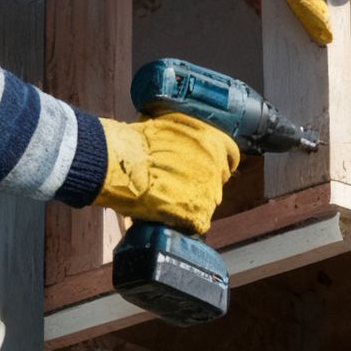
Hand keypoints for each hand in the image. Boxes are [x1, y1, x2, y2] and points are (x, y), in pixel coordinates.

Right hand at [90, 112, 241, 236]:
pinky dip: (183, 222)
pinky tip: (167, 216)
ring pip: (208, 203)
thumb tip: (185, 147)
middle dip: (203, 184)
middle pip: (218, 181)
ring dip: (192, 203)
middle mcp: (216, 165)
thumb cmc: (137, 142)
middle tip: (180, 185)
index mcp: (212, 140)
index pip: (230, 155)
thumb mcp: (167, 127)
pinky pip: (197, 223)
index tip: (205, 168)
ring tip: (169, 201)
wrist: (119, 162)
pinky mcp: (197, 215)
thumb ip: (185, 139)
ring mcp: (209, 192)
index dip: (217, 162)